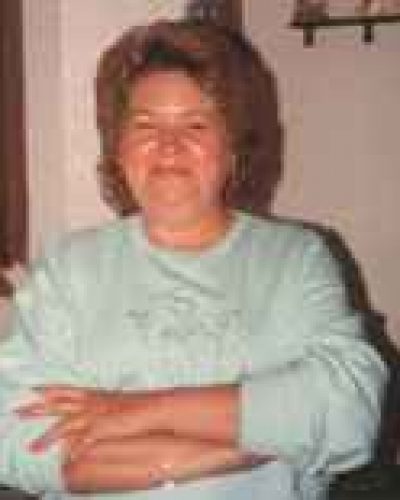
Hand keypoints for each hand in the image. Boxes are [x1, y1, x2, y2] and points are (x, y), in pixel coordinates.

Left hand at [15, 385, 162, 458]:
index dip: (50, 389)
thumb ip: (102, 404)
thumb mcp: (115, 401)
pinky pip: (84, 440)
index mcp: (95, 395)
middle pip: (59, 404)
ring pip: (66, 425)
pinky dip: (74, 448)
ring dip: (48, 436)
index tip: (34, 389)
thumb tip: (93, 410)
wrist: (154, 408)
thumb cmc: (137, 406)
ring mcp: (97, 416)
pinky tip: (65, 457)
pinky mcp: (103, 428)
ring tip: (33, 447)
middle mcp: (92, 403)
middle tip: (19, 411)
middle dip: (38, 409)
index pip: (67, 390)